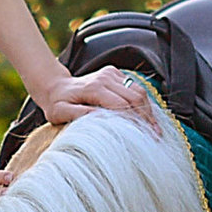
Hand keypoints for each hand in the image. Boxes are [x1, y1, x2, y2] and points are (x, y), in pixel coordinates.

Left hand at [38, 64, 156, 126]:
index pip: (121, 105)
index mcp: (93, 87)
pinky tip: (146, 118)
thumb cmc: (57, 103)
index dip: (134, 121)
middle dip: (147, 118)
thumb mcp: (60, 113)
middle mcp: (105, 77)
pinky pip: (135, 88)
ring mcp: (111, 74)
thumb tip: (101, 119)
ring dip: (148, 110)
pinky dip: (143, 103)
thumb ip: (78, 115)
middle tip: (155, 137)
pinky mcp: (115, 74)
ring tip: (154, 129)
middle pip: (135, 97)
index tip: (143, 138)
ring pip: (139, 91)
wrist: (56, 86)